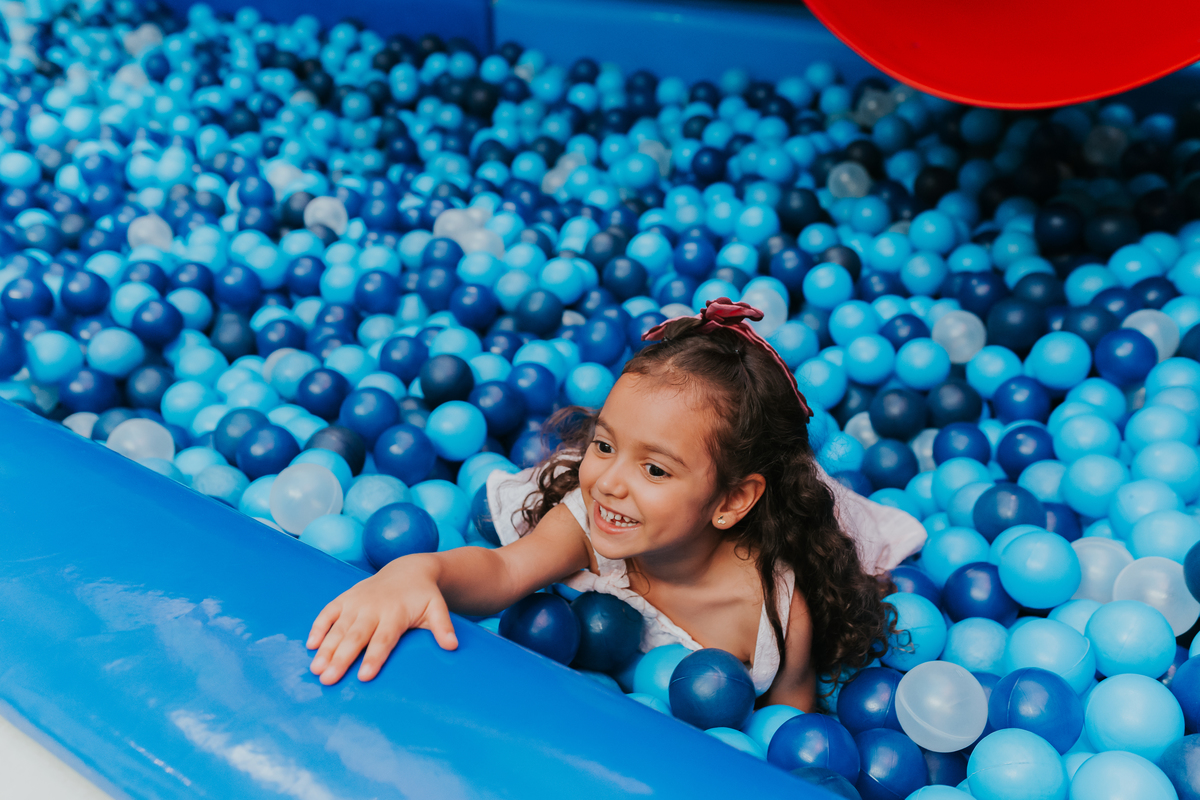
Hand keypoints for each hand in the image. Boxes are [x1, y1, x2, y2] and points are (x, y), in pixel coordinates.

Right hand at [306, 555, 458, 684]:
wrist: (409, 570)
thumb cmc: (423, 597)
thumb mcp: (438, 608)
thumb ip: (443, 627)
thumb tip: (452, 646)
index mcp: (395, 613)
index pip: (383, 639)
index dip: (374, 657)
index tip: (364, 677)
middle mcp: (373, 608)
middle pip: (355, 637)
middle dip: (341, 658)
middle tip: (327, 680)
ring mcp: (356, 602)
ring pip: (338, 627)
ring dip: (325, 648)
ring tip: (315, 669)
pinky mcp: (345, 598)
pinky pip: (328, 612)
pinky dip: (318, 627)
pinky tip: (310, 646)